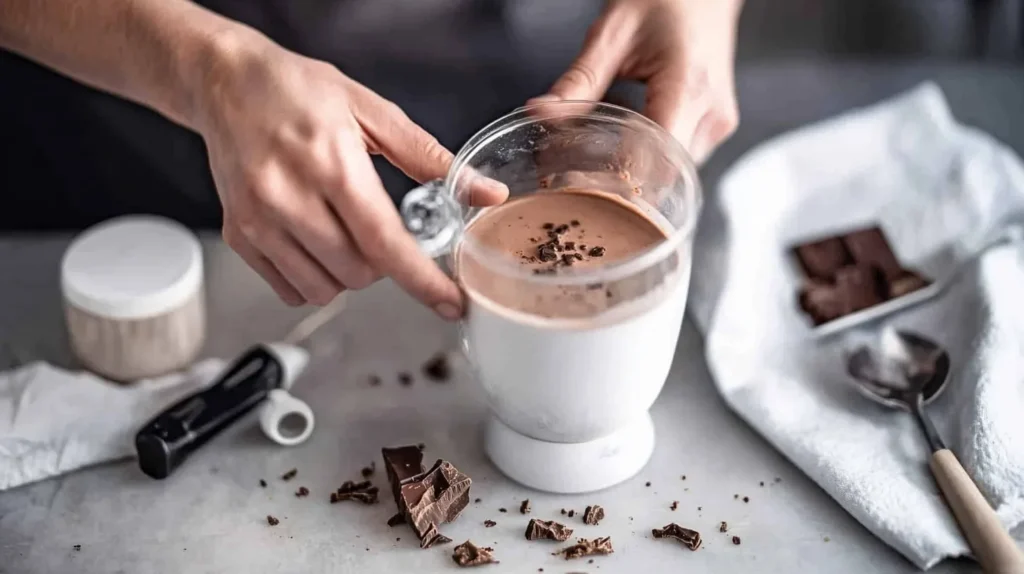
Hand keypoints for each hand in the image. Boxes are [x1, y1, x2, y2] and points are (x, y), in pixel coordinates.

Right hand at [194, 31, 505, 316]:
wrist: (225, 81)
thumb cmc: (298, 90)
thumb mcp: (371, 110)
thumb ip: (429, 157)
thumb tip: (484, 192)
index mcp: (331, 165)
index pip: (384, 241)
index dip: (422, 280)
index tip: (450, 304)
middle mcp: (288, 197)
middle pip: (358, 273)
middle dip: (383, 263)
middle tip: (376, 225)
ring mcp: (258, 221)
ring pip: (324, 289)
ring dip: (348, 273)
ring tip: (341, 229)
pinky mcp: (238, 235)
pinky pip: (289, 289)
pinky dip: (313, 277)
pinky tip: (314, 240)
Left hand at [532, 0, 742, 163]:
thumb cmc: (663, 1)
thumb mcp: (611, 35)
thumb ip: (578, 80)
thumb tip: (539, 112)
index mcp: (686, 87)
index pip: (657, 160)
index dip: (621, 182)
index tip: (583, 186)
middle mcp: (710, 112)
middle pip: (664, 175)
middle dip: (621, 184)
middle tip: (577, 180)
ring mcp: (718, 122)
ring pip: (673, 173)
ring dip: (637, 174)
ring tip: (598, 162)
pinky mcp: (717, 125)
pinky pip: (681, 159)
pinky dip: (651, 159)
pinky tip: (625, 147)